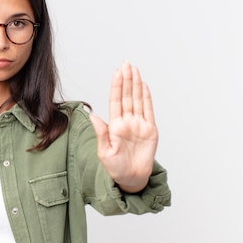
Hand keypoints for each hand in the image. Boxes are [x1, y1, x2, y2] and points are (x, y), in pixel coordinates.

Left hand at [90, 62, 157, 192]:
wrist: (131, 179)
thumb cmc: (115, 168)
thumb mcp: (105, 152)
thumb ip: (101, 134)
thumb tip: (92, 116)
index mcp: (114, 125)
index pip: (116, 101)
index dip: (117, 86)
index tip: (117, 72)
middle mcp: (127, 122)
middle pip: (127, 96)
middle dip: (127, 79)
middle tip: (127, 63)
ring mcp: (139, 125)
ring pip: (137, 100)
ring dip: (136, 84)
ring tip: (134, 70)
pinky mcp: (150, 130)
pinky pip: (148, 111)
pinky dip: (147, 98)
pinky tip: (144, 86)